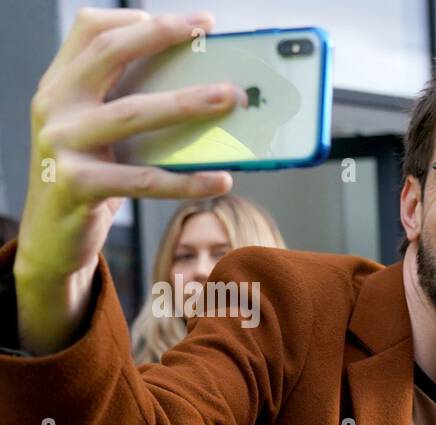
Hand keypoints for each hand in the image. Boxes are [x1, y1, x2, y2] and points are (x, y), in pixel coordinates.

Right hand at [14, 8, 245, 353]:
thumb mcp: (100, 133)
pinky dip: (187, 180)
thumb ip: (129, 104)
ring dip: (186, 102)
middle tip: (210, 37)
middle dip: (162, 39)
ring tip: (230, 98)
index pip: (92, 31)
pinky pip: (143, 179)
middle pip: (109, 55)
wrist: (53, 238)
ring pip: (132, 113)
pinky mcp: (77, 186)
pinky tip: (221, 179)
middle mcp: (54, 106)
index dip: (142, 20)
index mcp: (59, 85)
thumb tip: (204, 88)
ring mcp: (61, 144)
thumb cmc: (91, 178)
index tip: (193, 23)